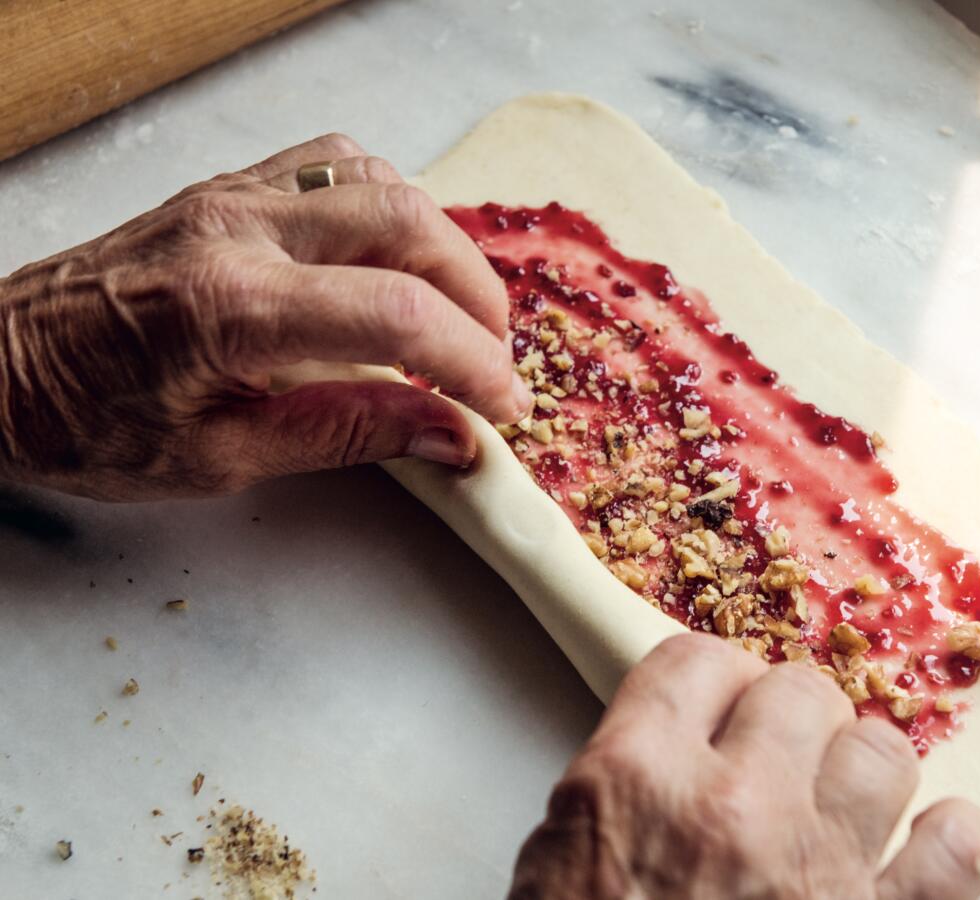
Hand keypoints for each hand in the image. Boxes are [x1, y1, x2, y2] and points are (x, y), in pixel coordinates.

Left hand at [0, 133, 531, 500]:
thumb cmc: (89, 424)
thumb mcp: (221, 459)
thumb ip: (347, 435)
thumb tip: (452, 437)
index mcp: (230, 308)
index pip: (397, 315)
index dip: (471, 362)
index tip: (501, 406)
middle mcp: (238, 230)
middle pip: (408, 224)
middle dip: (477, 295)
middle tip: (492, 361)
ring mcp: (233, 197)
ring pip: (382, 181)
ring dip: (441, 247)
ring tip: (453, 314)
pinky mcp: (229, 187)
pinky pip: (337, 163)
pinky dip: (392, 206)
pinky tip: (396, 258)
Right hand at [511, 634, 979, 898]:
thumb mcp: (554, 873)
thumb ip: (619, 792)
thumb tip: (677, 745)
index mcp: (635, 785)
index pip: (695, 662)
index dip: (712, 683)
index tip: (722, 706)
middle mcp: (735, 807)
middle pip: (797, 691)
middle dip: (787, 722)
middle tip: (776, 763)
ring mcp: (821, 870)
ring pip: (882, 750)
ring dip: (862, 775)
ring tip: (840, 808)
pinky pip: (957, 848)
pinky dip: (949, 842)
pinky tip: (922, 850)